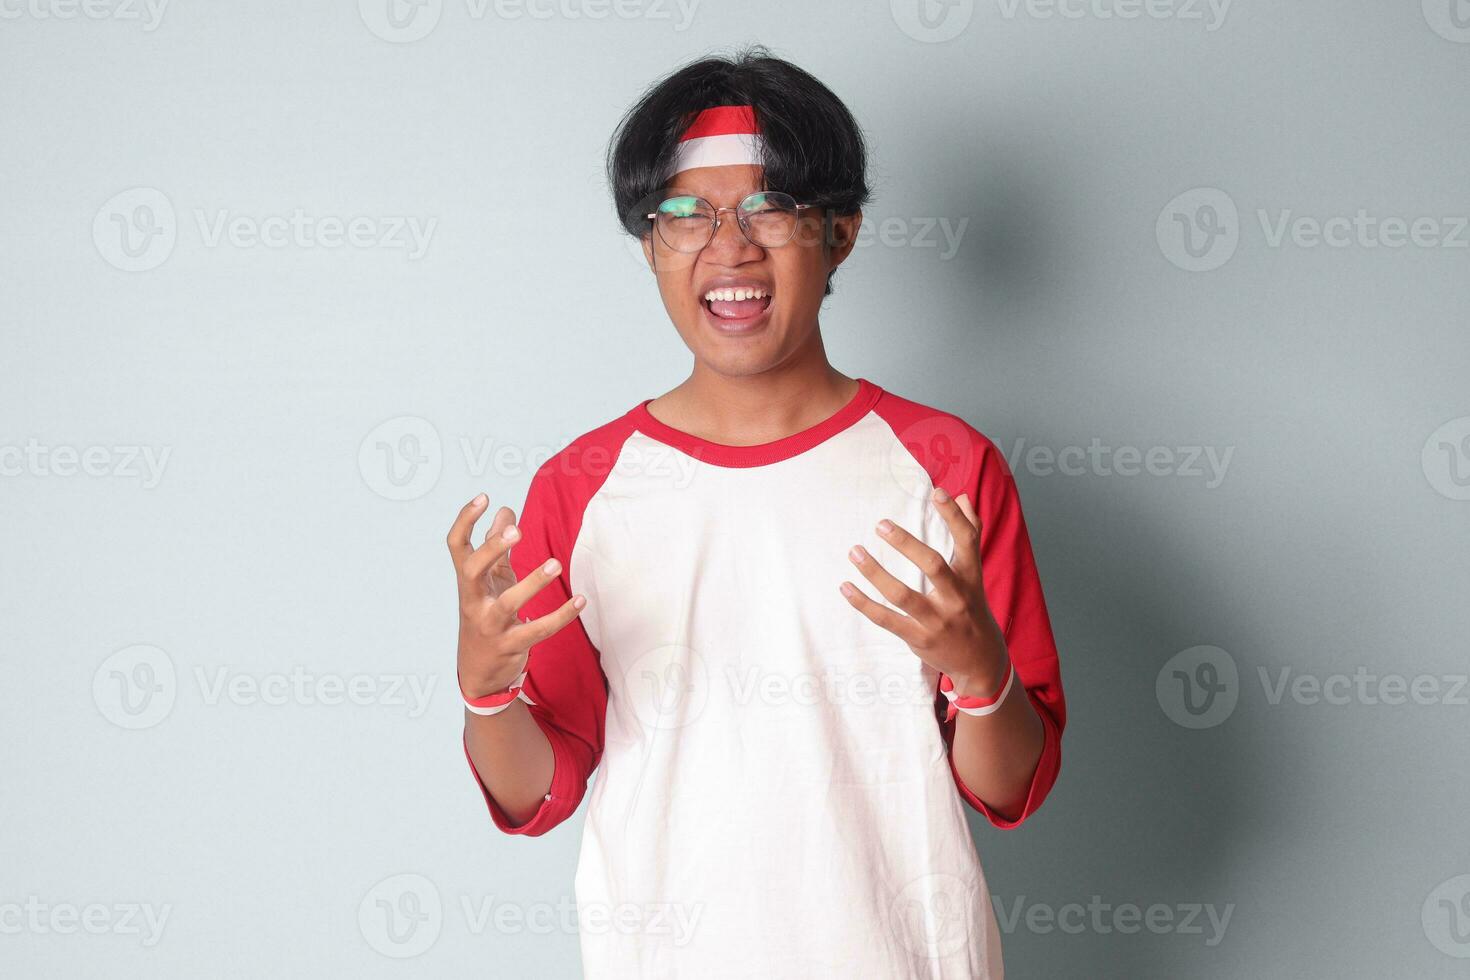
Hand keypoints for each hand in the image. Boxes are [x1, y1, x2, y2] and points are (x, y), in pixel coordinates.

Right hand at [446, 493, 585, 699]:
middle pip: (472, 570)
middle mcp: (473, 601)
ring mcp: (490, 625)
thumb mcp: (490, 582)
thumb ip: (498, 548)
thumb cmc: (486, 617)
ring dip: (532, 583)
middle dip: (492, 548)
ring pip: (508, 604)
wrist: (479, 673)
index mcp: (468, 581)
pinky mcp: (511, 645)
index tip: (484, 497)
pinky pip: (538, 630)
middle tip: (518, 531)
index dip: (465, 520)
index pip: (456, 546)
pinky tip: (581, 600)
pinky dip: (561, 615)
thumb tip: (505, 510)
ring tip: (555, 564)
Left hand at [839, 488, 1008, 698]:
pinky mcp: (918, 638)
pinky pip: (886, 619)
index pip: (968, 540)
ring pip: (903, 594)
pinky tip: (845, 587)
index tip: (937, 492)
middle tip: (881, 524)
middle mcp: (956, 597)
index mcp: (971, 577)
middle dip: (907, 544)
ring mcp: (937, 620)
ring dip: (876, 572)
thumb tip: (964, 496)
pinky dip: (864, 604)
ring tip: (855, 551)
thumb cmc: (972, 608)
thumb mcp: (975, 573)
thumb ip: (970, 534)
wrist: (981, 661)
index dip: (954, 516)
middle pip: (934, 565)